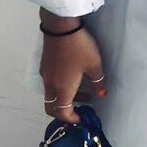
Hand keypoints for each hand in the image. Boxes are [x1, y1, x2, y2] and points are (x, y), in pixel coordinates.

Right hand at [39, 8, 106, 123]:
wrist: (60, 26)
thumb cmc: (79, 47)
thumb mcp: (94, 64)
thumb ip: (98, 82)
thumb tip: (101, 94)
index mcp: (62, 89)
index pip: (62, 113)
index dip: (72, 119)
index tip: (82, 119)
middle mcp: (50, 85)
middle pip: (53, 107)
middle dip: (65, 111)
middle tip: (81, 108)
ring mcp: (46, 74)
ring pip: (52, 94)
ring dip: (65, 97)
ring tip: (84, 91)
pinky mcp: (45, 64)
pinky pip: (51, 83)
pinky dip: (61, 87)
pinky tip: (74, 76)